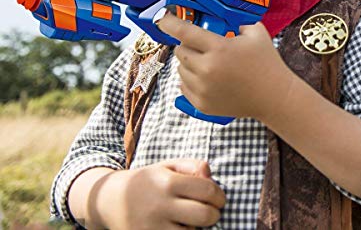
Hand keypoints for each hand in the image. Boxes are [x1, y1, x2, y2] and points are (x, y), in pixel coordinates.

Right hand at [100, 159, 225, 229]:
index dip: (219, 195)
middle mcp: (161, 206)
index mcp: (168, 182)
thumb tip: (210, 175)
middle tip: (211, 211)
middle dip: (214, 214)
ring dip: (198, 228)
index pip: (207, 190)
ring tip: (192, 220)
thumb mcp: (168, 166)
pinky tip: (181, 227)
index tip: (219, 198)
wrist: (110, 200)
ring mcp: (153, 227)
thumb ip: (192, 166)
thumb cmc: (147, 181)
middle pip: (204, 216)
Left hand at [157, 11, 294, 119]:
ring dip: (190, 63)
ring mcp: (203, 88)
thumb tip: (222, 18)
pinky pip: (183, 86)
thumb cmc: (267, 63)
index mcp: (219, 48)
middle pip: (180, 50)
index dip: (169, 23)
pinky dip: (191, 80)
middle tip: (203, 46)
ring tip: (209, 63)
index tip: (162, 18)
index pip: (185, 31)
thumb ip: (236, 22)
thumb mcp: (256, 32)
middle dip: (188, 45)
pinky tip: (207, 78)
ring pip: (180, 69)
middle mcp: (207, 69)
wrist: (274, 97)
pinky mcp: (202, 104)